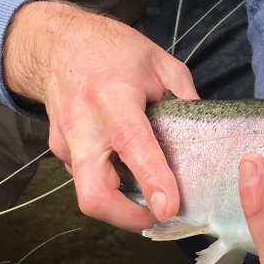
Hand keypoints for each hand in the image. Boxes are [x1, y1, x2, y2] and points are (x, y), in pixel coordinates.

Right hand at [2, 0, 197, 231]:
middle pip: (94, 193)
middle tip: (160, 218)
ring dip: (122, 202)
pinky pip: (87, 178)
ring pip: (90, 191)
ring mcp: (65, 142)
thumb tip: (207, 142)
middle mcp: (82, 124)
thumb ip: (185, 102)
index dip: (151, 179)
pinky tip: (127, 167)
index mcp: (112, 95)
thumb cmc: (115, 51)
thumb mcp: (161, 65)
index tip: (168, 208)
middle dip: (127, 218)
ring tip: (150, 191)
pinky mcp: (59, 153)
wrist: (57, 44)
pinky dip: (111, 183)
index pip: (131, 143)